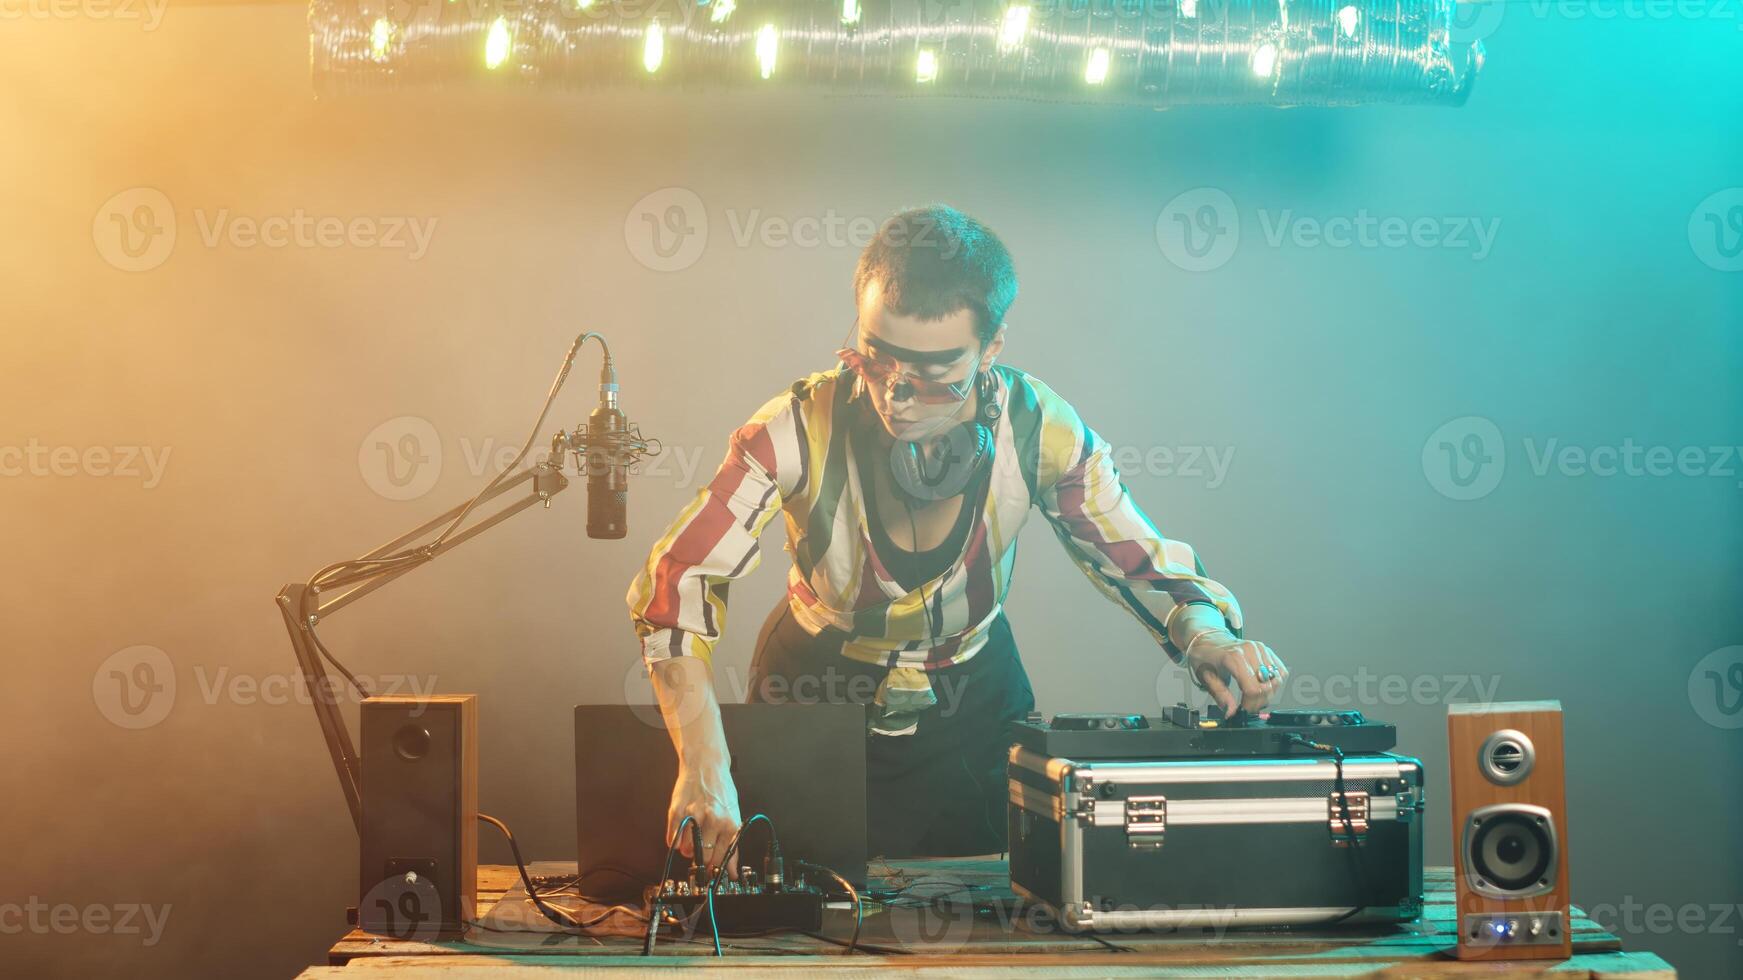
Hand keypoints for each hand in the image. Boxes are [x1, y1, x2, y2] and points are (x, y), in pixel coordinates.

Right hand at [667, 758, 742, 880]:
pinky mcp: (676, 811)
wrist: (706, 764)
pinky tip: (681, 834)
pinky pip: (672, 838)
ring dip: (687, 850)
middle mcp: (712, 820)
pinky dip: (675, 841)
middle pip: (703, 858)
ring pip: (686, 850)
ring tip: (692, 839)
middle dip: (701, 860)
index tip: (712, 874)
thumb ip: (732, 842)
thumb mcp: (733, 814)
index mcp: (729, 823)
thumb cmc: (720, 789)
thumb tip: (731, 869)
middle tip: (701, 853)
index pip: (722, 858)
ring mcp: (693, 816)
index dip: (716, 869)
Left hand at [1183, 630, 1287, 716]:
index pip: (1254, 688)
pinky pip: (1280, 670)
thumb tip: (1230, 712)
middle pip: (1268, 685)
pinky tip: (1261, 685)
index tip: (1243, 709)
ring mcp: (1260, 649)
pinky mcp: (1266, 650)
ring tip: (1254, 696)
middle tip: (1248, 705)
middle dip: (1260, 701)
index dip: (1251, 704)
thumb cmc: (1205, 656)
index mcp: (1234, 658)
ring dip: (1268, 693)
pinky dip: (1274, 682)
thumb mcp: (1206, 678)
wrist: (1207, 639)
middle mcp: (1250, 651)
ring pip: (1277, 679)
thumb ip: (1221, 696)